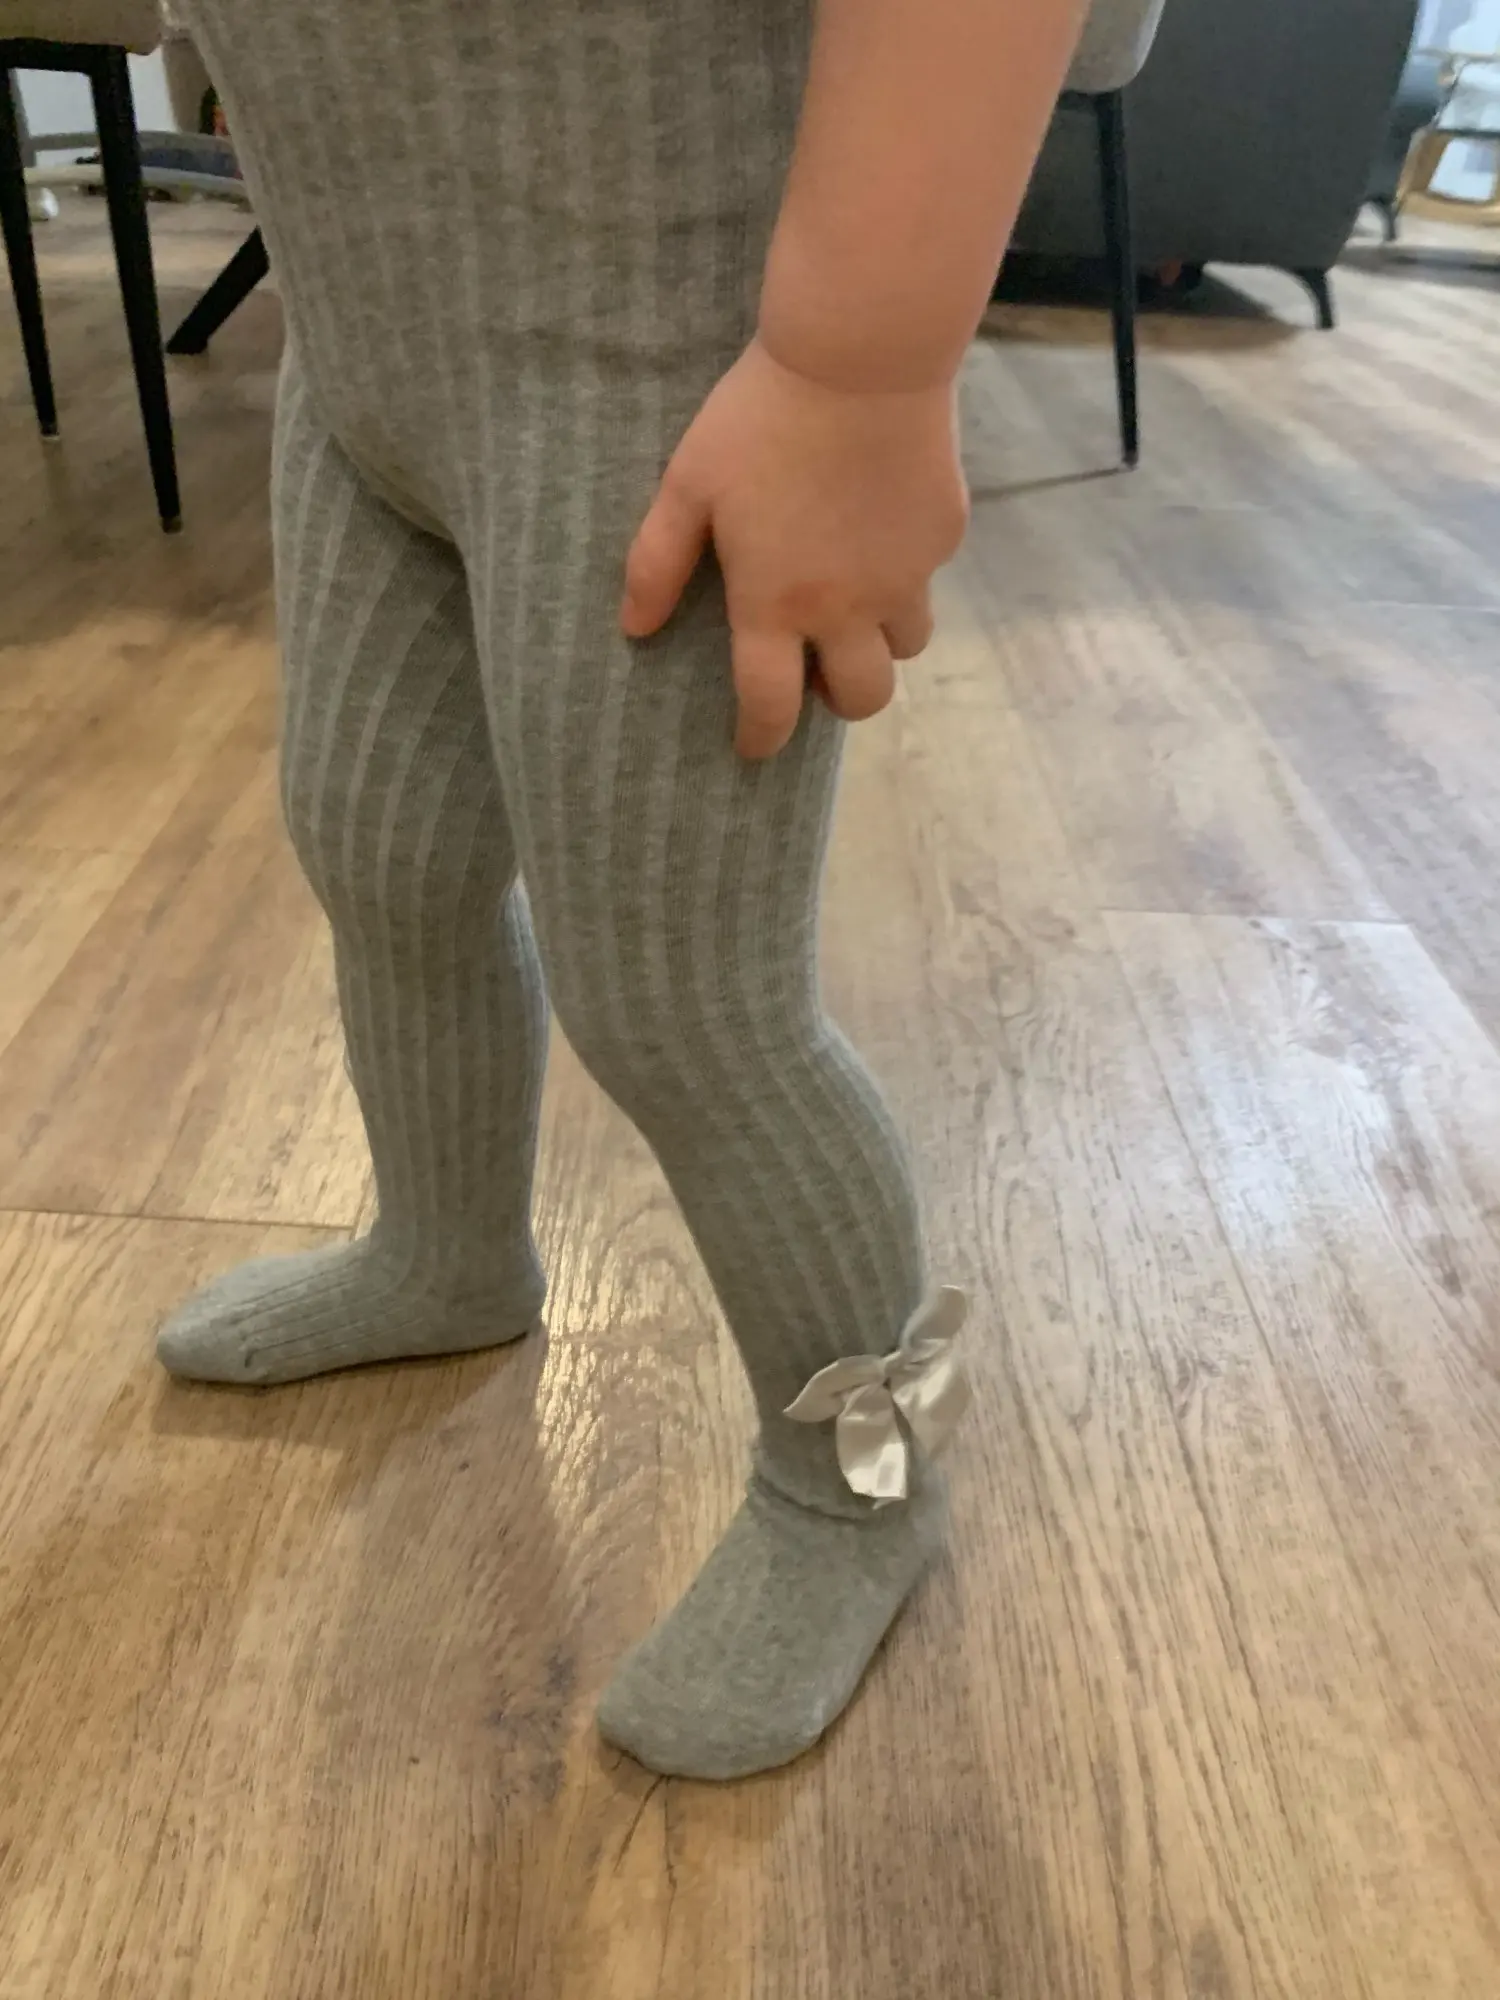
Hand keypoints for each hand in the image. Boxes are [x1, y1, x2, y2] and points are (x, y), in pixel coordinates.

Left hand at [621, 338, 968, 758]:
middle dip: (838, 701)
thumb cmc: (761, 418)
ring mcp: (906, 577)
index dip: (761, 737)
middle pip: (862, 698)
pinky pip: (927, 577)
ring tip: (855, 604)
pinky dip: (905, 573)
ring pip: (907, 647)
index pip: (771, 705)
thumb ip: (657, 562)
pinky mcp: (943, 536)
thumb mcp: (688, 484)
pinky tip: (880, 526)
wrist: (864, 358)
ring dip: (879, 642)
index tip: (754, 746)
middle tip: (816, 672)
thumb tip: (634, 629)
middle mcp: (848, 608)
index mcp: (777, 604)